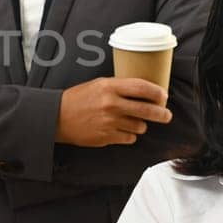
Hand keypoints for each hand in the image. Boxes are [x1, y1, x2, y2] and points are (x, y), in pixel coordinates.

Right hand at [54, 77, 170, 146]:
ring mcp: (109, 122)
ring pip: (140, 126)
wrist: (57, 117)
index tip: (163, 96)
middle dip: (162, 113)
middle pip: (147, 109)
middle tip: (166, 115)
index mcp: (109, 87)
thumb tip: (144, 92)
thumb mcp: (98, 85)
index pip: (142, 87)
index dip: (157, 92)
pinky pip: (130, 138)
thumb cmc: (78, 99)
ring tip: (134, 121)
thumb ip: (120, 87)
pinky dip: (129, 135)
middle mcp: (111, 104)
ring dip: (141, 125)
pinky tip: (122, 130)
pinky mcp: (107, 137)